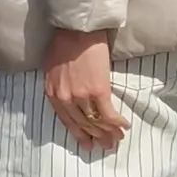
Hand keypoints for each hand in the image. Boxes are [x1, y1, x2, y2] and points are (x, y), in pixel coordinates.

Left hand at [43, 27, 125, 150]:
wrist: (77, 30)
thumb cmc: (65, 43)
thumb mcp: (52, 69)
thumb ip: (58, 86)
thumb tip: (68, 96)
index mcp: (52, 94)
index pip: (66, 121)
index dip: (78, 134)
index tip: (87, 143)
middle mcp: (65, 99)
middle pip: (82, 124)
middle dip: (95, 137)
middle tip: (106, 146)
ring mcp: (81, 96)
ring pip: (96, 122)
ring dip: (109, 133)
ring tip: (117, 140)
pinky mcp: (98, 91)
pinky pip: (108, 114)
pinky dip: (117, 122)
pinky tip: (124, 126)